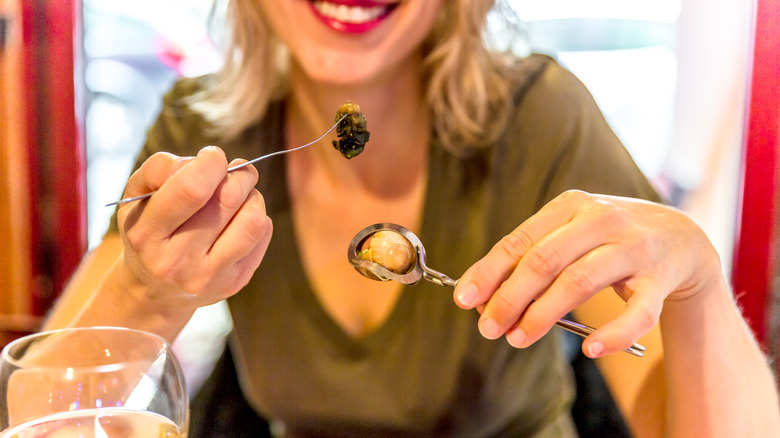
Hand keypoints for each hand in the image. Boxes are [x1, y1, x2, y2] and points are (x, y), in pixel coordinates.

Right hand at [115, 146, 272, 311]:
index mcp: (147, 235)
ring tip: (238, 194)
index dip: (211, 162)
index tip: (212, 157)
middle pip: (228, 199)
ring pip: (254, 220)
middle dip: (238, 174)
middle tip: (231, 172)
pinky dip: (256, 215)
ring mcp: (208, 277)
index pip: (192, 189)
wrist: (154, 290)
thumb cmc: (149, 229)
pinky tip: (238, 219)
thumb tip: (201, 162)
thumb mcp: (135, 197)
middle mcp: (176, 261)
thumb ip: (158, 169)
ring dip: (252, 195)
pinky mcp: (235, 283)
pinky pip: (263, 234)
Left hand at [453, 190, 721, 356]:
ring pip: (580, 282)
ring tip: (518, 338)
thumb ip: (530, 258)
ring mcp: (633, 248)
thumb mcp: (569, 234)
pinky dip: (613, 334)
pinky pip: (637, 312)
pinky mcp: (660, 278)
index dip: (489, 271)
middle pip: (545, 261)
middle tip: (488, 328)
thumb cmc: (607, 239)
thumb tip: (482, 296)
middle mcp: (602, 220)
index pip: (520, 240)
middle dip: (510, 297)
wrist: (680, 237)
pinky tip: (590, 350)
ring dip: (543, 315)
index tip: (464, 300)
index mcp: (570, 205)